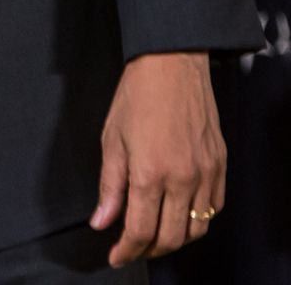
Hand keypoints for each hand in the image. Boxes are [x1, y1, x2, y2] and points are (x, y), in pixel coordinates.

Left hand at [90, 51, 224, 264]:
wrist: (171, 66)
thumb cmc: (136, 96)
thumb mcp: (111, 138)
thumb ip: (109, 185)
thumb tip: (102, 221)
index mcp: (150, 173)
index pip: (141, 230)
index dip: (127, 250)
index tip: (115, 256)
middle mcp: (183, 179)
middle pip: (171, 238)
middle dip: (149, 250)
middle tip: (133, 248)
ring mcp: (206, 174)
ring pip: (197, 229)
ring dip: (175, 239)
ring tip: (155, 235)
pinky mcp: (221, 166)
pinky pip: (214, 209)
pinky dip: (198, 220)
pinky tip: (181, 214)